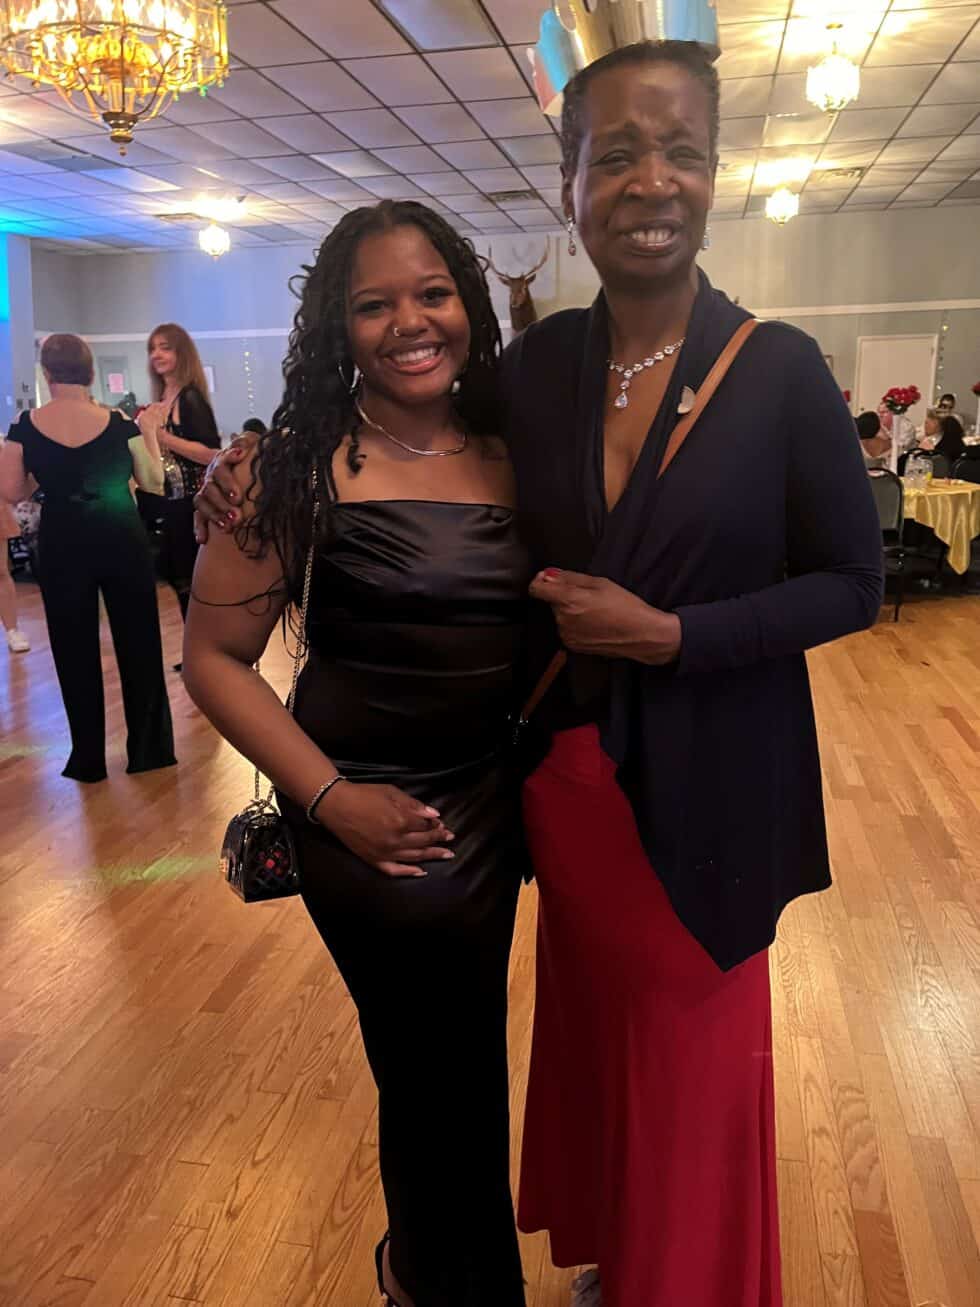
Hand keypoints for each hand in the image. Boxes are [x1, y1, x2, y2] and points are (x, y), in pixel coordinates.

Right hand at [193, 433, 257, 542]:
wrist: (247, 469)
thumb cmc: (250, 459)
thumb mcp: (252, 445)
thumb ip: (247, 441)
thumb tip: (243, 445)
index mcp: (223, 462)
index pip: (222, 464)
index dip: (228, 474)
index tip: (235, 491)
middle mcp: (212, 476)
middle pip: (211, 486)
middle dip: (223, 499)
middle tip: (237, 510)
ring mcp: (207, 492)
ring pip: (203, 503)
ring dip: (215, 515)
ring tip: (228, 526)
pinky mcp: (204, 508)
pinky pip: (198, 517)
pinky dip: (200, 528)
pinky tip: (203, 539)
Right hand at [316, 782, 454, 878]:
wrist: (337, 805)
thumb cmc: (364, 795)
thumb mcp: (391, 792)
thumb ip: (414, 804)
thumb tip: (434, 815)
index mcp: (400, 821)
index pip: (426, 826)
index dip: (436, 825)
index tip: (443, 824)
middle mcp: (395, 840)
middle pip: (423, 842)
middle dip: (439, 839)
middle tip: (450, 838)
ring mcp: (384, 853)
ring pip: (414, 857)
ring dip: (432, 855)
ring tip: (446, 854)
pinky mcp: (373, 860)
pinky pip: (395, 871)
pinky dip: (409, 872)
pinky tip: (421, 872)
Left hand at [529, 568, 681, 665]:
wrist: (641, 634)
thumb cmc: (625, 606)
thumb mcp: (600, 583)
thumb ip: (569, 578)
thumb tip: (548, 575)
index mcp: (569, 600)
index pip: (536, 589)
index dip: (541, 580)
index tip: (550, 579)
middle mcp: (563, 619)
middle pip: (552, 602)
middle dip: (565, 596)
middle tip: (589, 597)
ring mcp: (567, 635)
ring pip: (560, 616)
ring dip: (571, 611)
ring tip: (595, 612)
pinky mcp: (573, 646)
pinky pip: (567, 629)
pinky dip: (576, 625)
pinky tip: (595, 624)